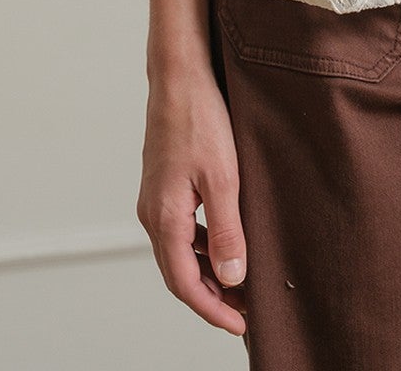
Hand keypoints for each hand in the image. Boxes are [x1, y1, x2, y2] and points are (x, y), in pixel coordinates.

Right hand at [137, 68, 248, 334]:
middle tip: (247, 312)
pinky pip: (182, 230)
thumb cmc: (200, 119)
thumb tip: (233, 278)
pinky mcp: (164, 185)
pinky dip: (203, 247)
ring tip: (242, 284)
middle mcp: (153, 214)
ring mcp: (156, 199)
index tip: (242, 326)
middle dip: (212, 297)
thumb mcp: (224, 177)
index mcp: (164, 218)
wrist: (180, 75)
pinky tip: (226, 244)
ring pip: (181, 252)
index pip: (186, 284)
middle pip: (180, 273)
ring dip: (209, 273)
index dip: (213, 310)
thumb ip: (228, 230)